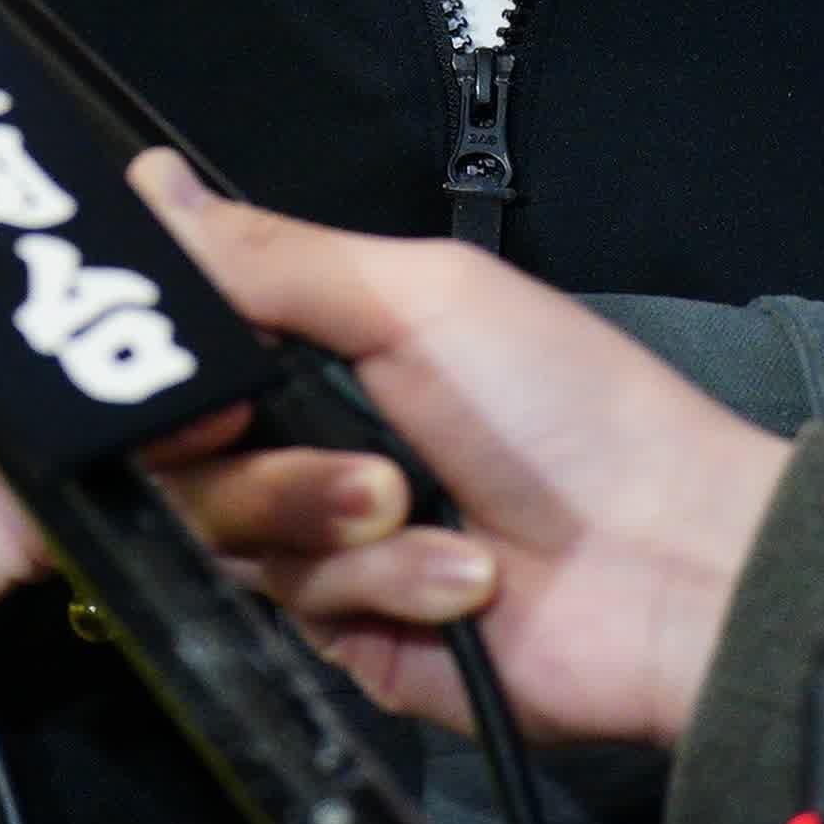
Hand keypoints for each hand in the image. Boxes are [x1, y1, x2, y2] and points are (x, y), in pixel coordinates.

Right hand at [131, 154, 786, 747]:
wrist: (671, 566)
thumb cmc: (574, 412)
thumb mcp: (422, 299)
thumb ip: (269, 255)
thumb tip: (151, 185)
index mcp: (317, 350)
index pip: (182, 356)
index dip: (160, 373)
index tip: (192, 384)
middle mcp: (307, 446)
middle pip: (178, 460)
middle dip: (258, 461)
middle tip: (341, 452)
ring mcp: (324, 548)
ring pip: (227, 539)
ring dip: (326, 519)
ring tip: (413, 504)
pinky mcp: (350, 639)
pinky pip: (301, 613)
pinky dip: (384, 586)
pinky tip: (461, 573)